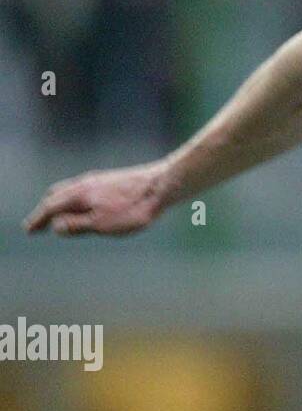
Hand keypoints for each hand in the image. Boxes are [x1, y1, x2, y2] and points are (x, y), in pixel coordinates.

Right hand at [24, 160, 174, 235]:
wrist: (163, 185)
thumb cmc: (133, 208)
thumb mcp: (101, 224)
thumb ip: (77, 225)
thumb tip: (56, 226)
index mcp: (78, 194)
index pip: (50, 208)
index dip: (38, 220)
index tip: (29, 230)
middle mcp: (85, 183)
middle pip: (57, 196)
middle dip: (46, 211)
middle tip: (38, 224)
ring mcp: (100, 180)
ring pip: (72, 191)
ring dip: (61, 204)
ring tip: (59, 216)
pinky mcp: (114, 181)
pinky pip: (86, 190)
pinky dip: (76, 200)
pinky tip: (86, 206)